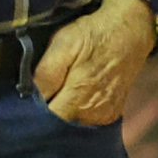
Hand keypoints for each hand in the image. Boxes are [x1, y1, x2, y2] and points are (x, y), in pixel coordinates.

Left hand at [32, 0, 157, 125]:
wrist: (130, 31)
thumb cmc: (93, 35)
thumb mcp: (63, 44)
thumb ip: (46, 74)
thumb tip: (30, 97)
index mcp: (77, 99)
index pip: (46, 121)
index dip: (34, 112)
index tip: (27, 101)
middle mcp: (92, 114)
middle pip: (59, 125)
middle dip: (48, 113)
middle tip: (44, 93)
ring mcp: (104, 116)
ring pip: (73, 123)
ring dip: (64, 112)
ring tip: (62, 91)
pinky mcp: (112, 113)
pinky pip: (87, 120)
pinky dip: (79, 111)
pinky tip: (78, 94)